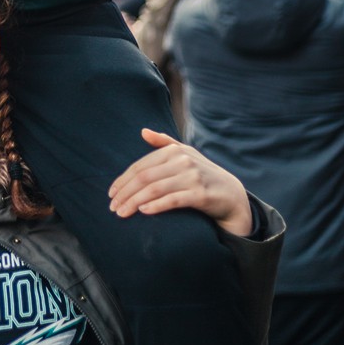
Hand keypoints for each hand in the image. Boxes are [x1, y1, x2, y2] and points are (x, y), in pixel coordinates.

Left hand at [108, 127, 251, 236]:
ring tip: (122, 212)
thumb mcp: (185, 154)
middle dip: (125, 193)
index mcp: (174, 151)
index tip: (111, 193)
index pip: (140, 166)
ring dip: (134, 202)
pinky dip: (156, 205)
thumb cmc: (202, 174)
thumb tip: (143, 131)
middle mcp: (183, 161)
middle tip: (112, 207)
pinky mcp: (200, 194)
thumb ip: (164, 143)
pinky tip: (143, 211)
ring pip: (154, 189)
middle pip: (144, 177)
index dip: (123, 180)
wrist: (231, 194)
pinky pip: (173, 200)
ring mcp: (192, 177)